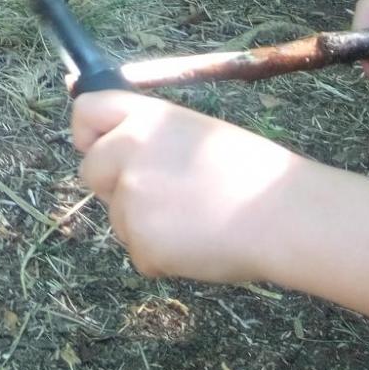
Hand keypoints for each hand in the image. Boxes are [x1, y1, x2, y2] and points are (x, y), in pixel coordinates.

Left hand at [73, 91, 309, 285]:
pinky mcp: (141, 242)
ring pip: (118, 218)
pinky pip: (140, 254)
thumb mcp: (195, 132)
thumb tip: (117, 147)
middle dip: (115, 187)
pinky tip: (199, 244)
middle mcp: (127, 151)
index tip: (96, 147)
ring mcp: (130, 198)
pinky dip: (163, 258)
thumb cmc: (252, 172)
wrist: (282, 214)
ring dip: (146, 225)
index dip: (88, 133)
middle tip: (163, 197)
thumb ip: (150, 138)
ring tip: (196, 220)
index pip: (86, 111)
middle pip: (91, 171)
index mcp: (145, 118)